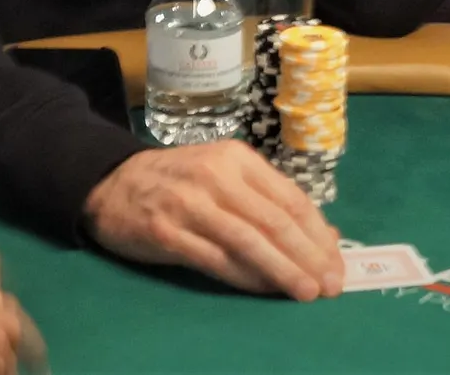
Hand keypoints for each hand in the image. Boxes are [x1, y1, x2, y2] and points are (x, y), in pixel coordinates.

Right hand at [83, 142, 344, 301]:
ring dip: (282, 269)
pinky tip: (263, 289)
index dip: (317, 234)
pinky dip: (244, 276)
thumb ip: (269, 201)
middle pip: (273, 219)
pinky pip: (214, 258)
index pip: (289, 197)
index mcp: (236, 158)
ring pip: (247, 239)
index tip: (337, 262)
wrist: (112, 183)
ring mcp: (189, 202)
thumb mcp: (224, 176)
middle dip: (308, 256)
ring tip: (306, 292)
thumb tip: (324, 235)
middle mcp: (215, 176)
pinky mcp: (166, 231)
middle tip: (331, 285)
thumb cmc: (179, 181)